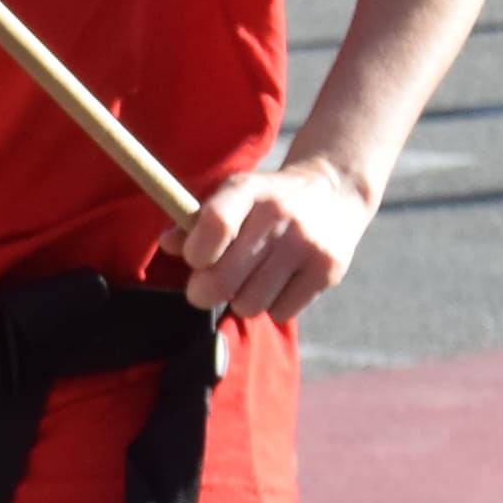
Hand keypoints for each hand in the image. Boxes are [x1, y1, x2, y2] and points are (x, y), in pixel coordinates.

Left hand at [176, 156, 374, 323]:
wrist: (335, 191)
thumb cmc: (267, 199)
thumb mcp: (233, 194)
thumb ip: (196, 220)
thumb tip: (167, 244)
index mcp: (248, 190)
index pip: (214, 226)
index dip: (196, 254)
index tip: (197, 260)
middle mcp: (279, 216)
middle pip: (224, 281)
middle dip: (205, 292)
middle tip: (208, 287)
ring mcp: (306, 245)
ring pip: (249, 304)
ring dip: (242, 300)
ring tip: (250, 280)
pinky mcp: (327, 271)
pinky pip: (281, 313)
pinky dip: (273, 305)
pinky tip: (279, 283)